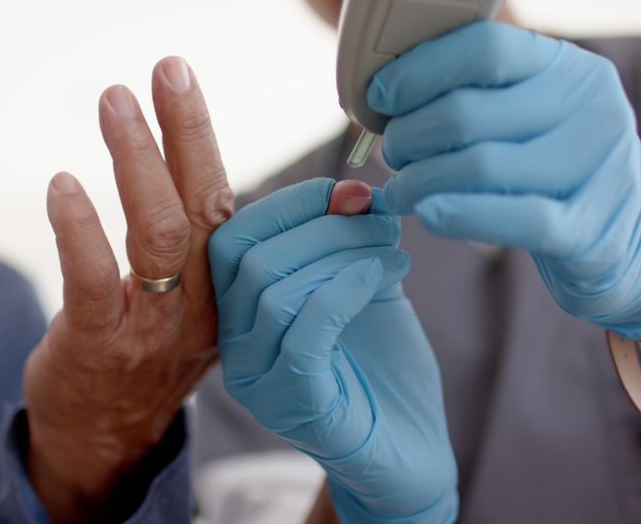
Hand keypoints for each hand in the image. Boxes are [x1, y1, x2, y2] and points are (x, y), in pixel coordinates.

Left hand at [24, 57, 233, 521]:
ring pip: (158, 233)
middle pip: (204, 204)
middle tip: (167, 68)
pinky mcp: (102, 344)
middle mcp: (201, 304)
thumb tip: (198, 165)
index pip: (233, 203)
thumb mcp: (194, 303)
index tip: (185, 80)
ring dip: (137, 160)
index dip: (207, 138)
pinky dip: (80, 229)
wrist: (108, 441)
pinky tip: (63, 185)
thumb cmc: (147, 354)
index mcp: (226, 287)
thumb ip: (202, 243)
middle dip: (188, 129)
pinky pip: (95, 281)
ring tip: (115, 101)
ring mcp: (153, 327)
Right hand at [209, 178, 457, 522]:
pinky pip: (303, 333)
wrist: (410, 450)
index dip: (286, 203)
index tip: (347, 190)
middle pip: (248, 258)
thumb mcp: (363, 285)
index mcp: (240, 311)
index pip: (230, 239)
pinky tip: (378, 277)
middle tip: (380, 220)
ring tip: (394, 252)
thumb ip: (351, 241)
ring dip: (341, 253)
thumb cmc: (382, 367)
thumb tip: (354, 189)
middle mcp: (235, 346)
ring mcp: (258, 379)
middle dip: (319, 223)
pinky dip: (342, 290)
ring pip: (273, 289)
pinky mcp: (293, 404)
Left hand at [372, 22, 640, 339]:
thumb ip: (474, 97)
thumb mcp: (527, 117)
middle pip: (467, 113)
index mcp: (568, 67)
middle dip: (408, 137)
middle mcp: (590, 108)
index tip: (379, 98)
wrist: (629, 240)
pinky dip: (459, 215)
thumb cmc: (550, 172)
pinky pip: (515, 218)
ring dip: (419, 181)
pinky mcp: (589, 229)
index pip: (484, 47)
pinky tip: (429, 214)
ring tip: (401, 192)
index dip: (417, 72)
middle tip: (392, 155)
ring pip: (480, 166)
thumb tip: (382, 97)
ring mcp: (595, 168)